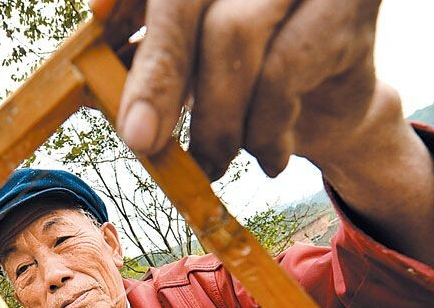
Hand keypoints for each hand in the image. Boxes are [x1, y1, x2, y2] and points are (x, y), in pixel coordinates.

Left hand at [115, 0, 382, 179]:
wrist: (332, 105)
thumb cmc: (244, 81)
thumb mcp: (189, 70)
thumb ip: (146, 62)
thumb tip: (89, 85)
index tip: (97, 14)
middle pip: (184, 0)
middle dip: (158, 74)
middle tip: (139, 139)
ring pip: (233, 35)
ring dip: (215, 119)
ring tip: (212, 164)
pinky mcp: (343, 8)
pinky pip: (283, 73)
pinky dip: (265, 130)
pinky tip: (268, 159)